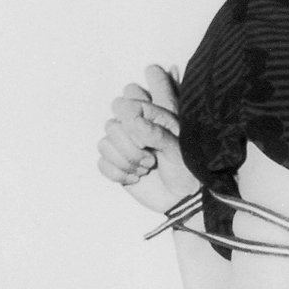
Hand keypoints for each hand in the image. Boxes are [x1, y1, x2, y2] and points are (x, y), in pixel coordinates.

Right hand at [97, 64, 199, 214]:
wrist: (181, 197)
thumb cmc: (186, 167)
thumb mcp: (178, 148)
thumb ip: (157, 132)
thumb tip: (133, 121)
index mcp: (153, 112)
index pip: (131, 92)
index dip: (135, 114)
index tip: (150, 135)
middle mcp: (135, 123)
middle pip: (113, 118)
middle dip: (129, 141)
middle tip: (150, 153)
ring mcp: (122, 143)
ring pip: (105, 142)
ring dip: (127, 160)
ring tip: (147, 167)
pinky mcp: (114, 162)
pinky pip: (102, 162)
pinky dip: (119, 173)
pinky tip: (136, 177)